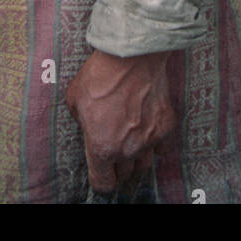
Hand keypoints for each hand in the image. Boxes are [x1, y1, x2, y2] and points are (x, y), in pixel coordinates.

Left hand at [66, 49, 176, 192]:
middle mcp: (127, 150)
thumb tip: (87, 127)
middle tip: (114, 149)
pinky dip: (155, 142)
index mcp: (102, 147)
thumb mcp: (75, 99)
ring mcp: (149, 140)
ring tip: (130, 142)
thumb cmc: (100, 75)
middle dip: (117, 166)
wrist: (131, 56)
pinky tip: (147, 129)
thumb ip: (81, 122)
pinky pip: (162, 147)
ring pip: (144, 164)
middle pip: (124, 175)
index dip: (101, 180)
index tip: (101, 174)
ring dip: (136, 158)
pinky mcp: (166, 126)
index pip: (103, 184)